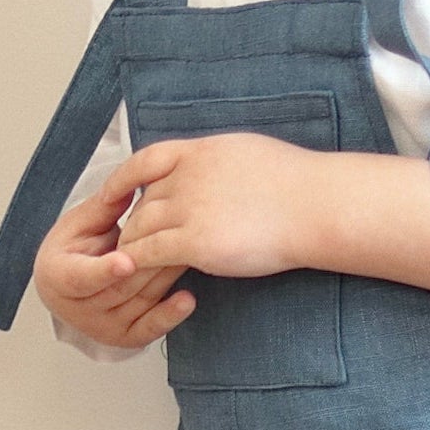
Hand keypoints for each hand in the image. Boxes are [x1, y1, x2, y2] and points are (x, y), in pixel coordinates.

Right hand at [31, 166, 196, 350]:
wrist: (70, 286)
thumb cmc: (73, 250)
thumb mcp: (79, 224)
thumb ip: (103, 208)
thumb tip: (126, 188)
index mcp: (57, 278)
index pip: (82, 277)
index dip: (105, 271)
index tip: (126, 261)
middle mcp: (78, 310)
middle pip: (119, 289)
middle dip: (149, 264)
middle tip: (176, 240)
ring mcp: (102, 328)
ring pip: (139, 302)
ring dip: (165, 279)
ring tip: (189, 254)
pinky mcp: (125, 338)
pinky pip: (150, 330)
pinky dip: (170, 316)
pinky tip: (187, 300)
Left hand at [110, 132, 321, 280]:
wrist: (316, 206)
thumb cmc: (298, 183)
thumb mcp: (249, 153)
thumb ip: (220, 162)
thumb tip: (214, 166)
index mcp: (200, 152)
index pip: (146, 160)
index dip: (124, 180)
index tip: (113, 195)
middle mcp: (188, 176)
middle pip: (143, 202)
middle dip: (131, 225)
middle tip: (123, 247)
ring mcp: (189, 208)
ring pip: (140, 228)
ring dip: (129, 249)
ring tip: (125, 267)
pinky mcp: (195, 242)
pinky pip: (150, 253)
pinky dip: (136, 265)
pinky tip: (135, 277)